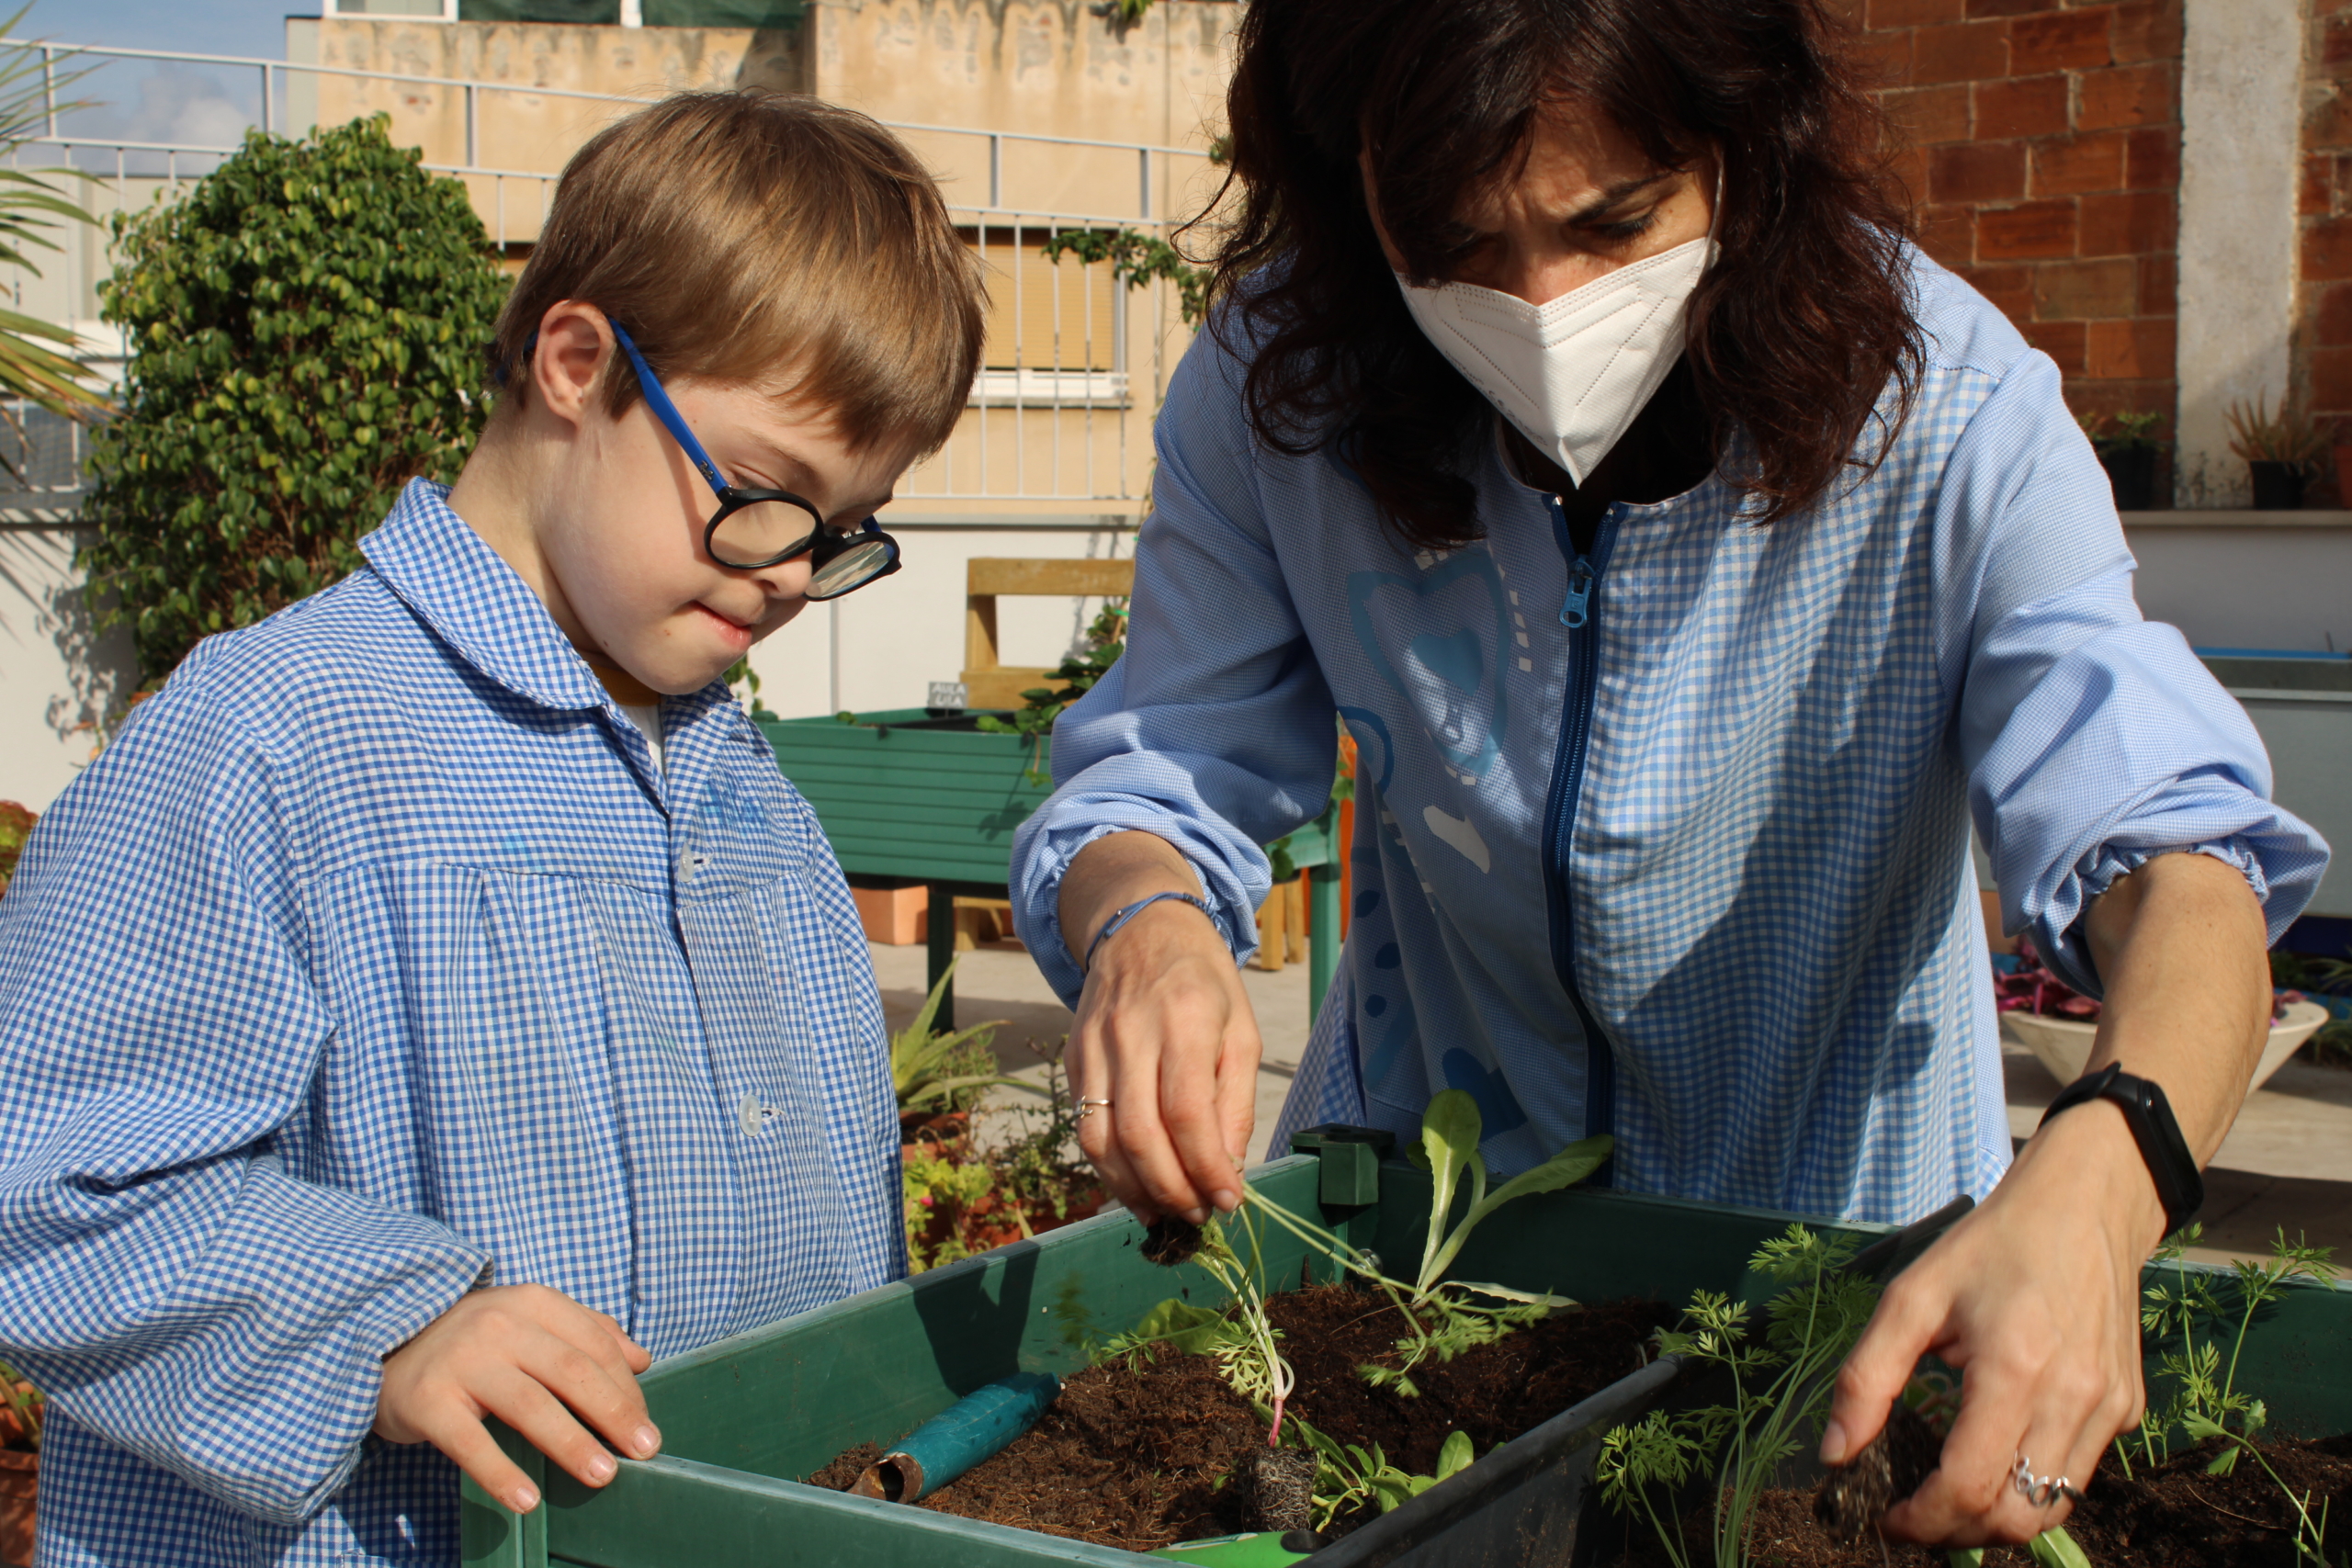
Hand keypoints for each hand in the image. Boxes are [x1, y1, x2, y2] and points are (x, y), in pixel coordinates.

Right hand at [374, 1283, 658, 1513]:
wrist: (385, 1349)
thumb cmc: (472, 1343)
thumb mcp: (527, 1322)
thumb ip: (584, 1332)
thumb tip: (641, 1360)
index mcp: (531, 1303)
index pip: (593, 1345)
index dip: (625, 1387)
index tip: (646, 1425)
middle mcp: (499, 1324)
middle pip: (571, 1371)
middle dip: (615, 1412)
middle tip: (645, 1449)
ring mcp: (462, 1360)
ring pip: (529, 1405)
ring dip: (572, 1443)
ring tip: (603, 1475)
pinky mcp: (428, 1400)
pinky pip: (471, 1442)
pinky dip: (501, 1473)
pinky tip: (528, 1499)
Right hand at [1071, 893, 1260, 1222]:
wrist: (1140, 928)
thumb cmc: (1203, 983)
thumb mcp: (1241, 1032)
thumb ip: (1235, 1102)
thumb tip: (1228, 1171)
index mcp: (1186, 1022)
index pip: (1188, 1113)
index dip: (1208, 1168)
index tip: (1229, 1202)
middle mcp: (1132, 1034)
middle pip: (1142, 1136)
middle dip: (1172, 1191)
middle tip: (1198, 1216)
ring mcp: (1094, 1047)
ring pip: (1102, 1141)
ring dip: (1135, 1191)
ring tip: (1166, 1214)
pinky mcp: (1072, 1058)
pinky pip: (1084, 1127)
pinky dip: (1109, 1169)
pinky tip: (1136, 1188)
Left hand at [1824, 1104, 2161, 1544]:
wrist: (2085, 1206)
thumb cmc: (1991, 1245)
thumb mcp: (1911, 1295)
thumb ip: (1868, 1378)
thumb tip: (1835, 1453)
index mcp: (2014, 1369)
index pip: (1969, 1485)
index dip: (1922, 1519)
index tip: (1884, 1518)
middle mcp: (2073, 1399)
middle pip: (2015, 1514)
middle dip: (1956, 1532)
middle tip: (1913, 1516)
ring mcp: (2109, 1409)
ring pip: (2052, 1507)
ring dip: (1996, 1517)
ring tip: (1948, 1497)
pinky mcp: (2127, 1409)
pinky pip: (2076, 1474)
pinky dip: (2032, 1485)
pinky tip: (1995, 1456)